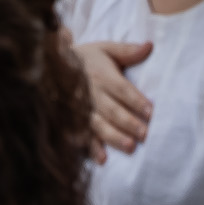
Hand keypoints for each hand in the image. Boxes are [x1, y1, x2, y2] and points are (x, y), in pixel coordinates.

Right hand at [77, 40, 153, 159]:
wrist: (52, 66)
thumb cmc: (87, 59)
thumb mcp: (106, 49)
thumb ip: (128, 50)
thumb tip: (149, 46)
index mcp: (102, 76)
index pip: (122, 89)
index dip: (136, 100)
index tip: (151, 111)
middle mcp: (92, 94)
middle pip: (112, 110)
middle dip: (128, 122)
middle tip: (145, 134)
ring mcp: (82, 110)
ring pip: (99, 125)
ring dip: (114, 137)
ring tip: (130, 147)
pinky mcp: (75, 122)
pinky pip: (83, 136)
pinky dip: (92, 148)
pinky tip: (102, 159)